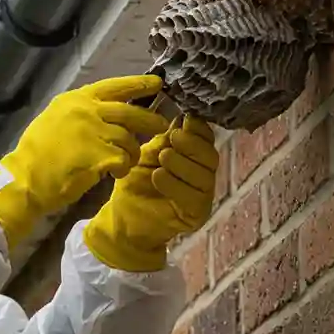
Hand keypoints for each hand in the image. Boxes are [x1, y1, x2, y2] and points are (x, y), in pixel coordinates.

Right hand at [0, 75, 169, 249]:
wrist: (25, 179)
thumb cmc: (37, 153)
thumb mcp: (55, 118)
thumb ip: (81, 111)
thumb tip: (107, 109)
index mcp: (76, 99)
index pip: (114, 85)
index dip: (138, 83)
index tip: (156, 83)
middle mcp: (86, 111)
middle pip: (130, 112)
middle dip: (150, 120)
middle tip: (161, 126)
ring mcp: (93, 133)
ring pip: (129, 139)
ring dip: (132, 152)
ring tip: (125, 162)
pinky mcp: (99, 156)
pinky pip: (124, 159)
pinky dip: (123, 167)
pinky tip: (115, 173)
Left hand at [83, 114, 219, 271]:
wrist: (122, 217)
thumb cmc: (135, 183)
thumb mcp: (148, 154)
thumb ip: (165, 139)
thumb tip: (183, 116)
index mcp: (194, 157)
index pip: (206, 140)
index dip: (199, 129)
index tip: (186, 119)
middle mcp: (203, 176)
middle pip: (211, 156)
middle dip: (192, 144)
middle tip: (173, 136)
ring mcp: (202, 197)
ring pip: (204, 176)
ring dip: (182, 163)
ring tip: (162, 157)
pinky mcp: (196, 215)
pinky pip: (193, 197)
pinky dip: (175, 184)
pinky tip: (158, 176)